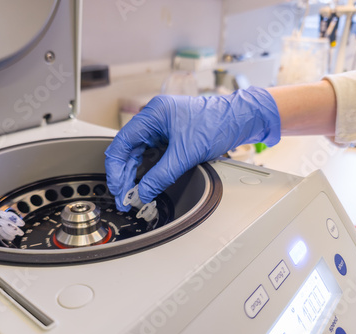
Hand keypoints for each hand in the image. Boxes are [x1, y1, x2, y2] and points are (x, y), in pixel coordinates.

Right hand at [105, 86, 280, 210]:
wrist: (240, 119)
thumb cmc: (217, 124)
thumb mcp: (185, 154)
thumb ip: (161, 176)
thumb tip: (143, 193)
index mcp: (153, 114)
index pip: (122, 143)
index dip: (116, 169)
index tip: (118, 188)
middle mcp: (153, 118)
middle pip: (128, 149)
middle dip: (124, 174)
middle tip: (124, 197)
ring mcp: (161, 126)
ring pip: (138, 152)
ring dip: (134, 173)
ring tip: (132, 193)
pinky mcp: (170, 134)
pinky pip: (151, 153)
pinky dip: (146, 168)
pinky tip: (144, 182)